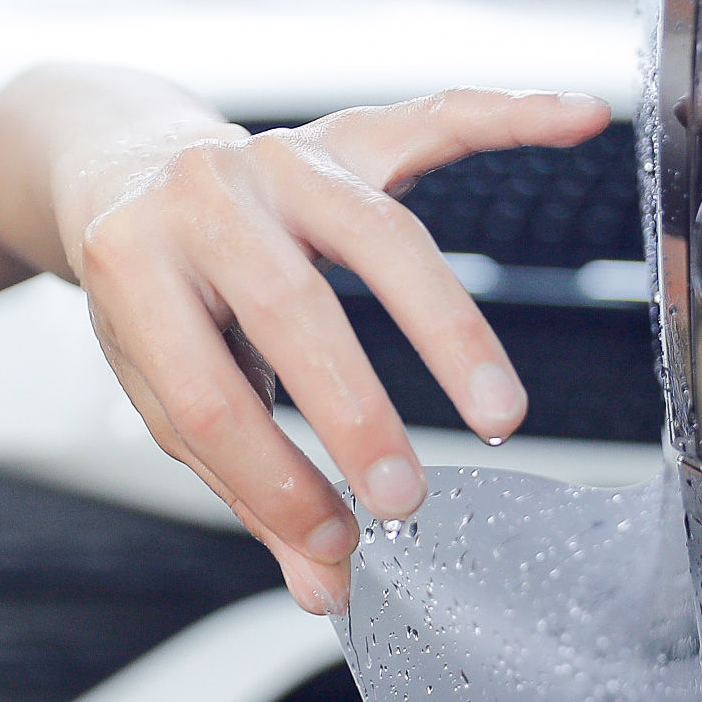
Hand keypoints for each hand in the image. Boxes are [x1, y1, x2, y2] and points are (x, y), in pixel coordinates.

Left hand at [64, 90, 613, 611]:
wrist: (124, 173)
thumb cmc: (153, 297)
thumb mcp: (163, 391)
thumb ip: (246, 481)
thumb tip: (323, 584)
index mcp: (132, 268)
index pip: (207, 394)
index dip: (272, 479)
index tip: (334, 543)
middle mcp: (203, 200)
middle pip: (289, 308)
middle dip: (353, 412)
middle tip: (404, 497)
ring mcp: (279, 158)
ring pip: (377, 232)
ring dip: (447, 325)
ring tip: (499, 409)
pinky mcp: (341, 135)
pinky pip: (432, 121)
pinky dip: (508, 117)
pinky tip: (577, 119)